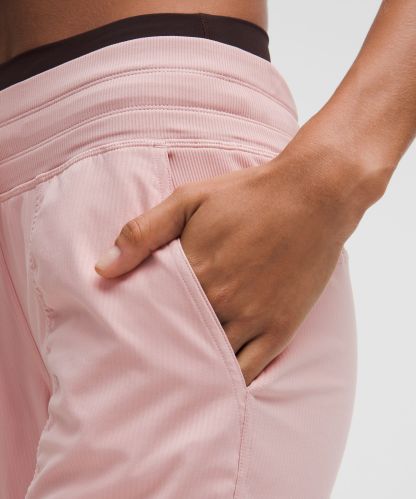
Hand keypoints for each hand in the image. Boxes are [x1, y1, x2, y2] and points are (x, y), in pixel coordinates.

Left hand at [94, 119, 374, 386]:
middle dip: (159, 353)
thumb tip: (102, 269)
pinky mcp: (279, 328)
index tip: (124, 338)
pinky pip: (248, 369)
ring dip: (191, 371)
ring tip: (172, 380)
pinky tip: (213, 385)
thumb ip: (143, 233)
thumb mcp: (189, 199)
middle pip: (178, 342)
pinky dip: (227, 380)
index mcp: (194, 272)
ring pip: (211, 361)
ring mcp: (252, 319)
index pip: (152, 315)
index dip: (136, 329)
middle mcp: (221, 302)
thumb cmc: (249, 195)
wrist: (313, 195)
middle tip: (143, 365)